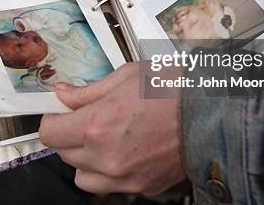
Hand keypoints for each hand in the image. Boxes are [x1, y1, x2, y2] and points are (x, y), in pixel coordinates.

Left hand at [39, 63, 185, 194]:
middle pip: (64, 154)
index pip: (50, 133)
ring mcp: (124, 177)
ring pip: (82, 177)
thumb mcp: (125, 76)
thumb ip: (88, 91)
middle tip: (86, 118)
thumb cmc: (175, 89)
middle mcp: (106, 157)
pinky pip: (110, 186)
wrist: (213, 112)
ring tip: (103, 139)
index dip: (52, 119)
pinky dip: (109, 172)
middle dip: (69, 135)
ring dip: (85, 159)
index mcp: (97, 125)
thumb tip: (64, 94)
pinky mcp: (143, 187)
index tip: (60, 112)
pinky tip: (124, 151)